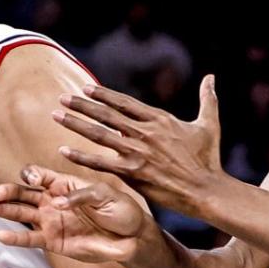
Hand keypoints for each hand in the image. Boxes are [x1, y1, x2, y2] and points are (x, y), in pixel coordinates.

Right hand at [0, 165, 153, 262]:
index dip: (33, 174)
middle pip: (25, 193)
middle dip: (9, 191)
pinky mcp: (53, 240)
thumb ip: (81, 195)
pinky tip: (2, 235)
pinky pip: (31, 239)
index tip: (33, 178)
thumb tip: (57, 202)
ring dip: (4, 211)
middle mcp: (53, 200)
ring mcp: (51, 220)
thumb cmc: (121, 210)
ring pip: (22, 214)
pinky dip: (16, 238)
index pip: (41, 175)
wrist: (131, 237)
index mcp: (64, 183)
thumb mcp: (105, 194)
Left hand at [53, 75, 227, 216]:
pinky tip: (64, 151)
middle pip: (107, 115)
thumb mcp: (209, 124)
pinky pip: (100, 163)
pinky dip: (81, 156)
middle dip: (82, 105)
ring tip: (57, 115)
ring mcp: (137, 153)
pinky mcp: (132, 173)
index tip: (85, 89)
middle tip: (62, 98)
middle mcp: (145, 132)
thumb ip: (207, 99)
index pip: (125, 103)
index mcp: (160, 119)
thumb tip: (211, 77)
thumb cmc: (209, 159)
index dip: (103, 95)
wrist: (207, 190)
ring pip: (99, 134)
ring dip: (76, 124)